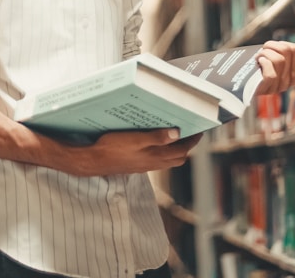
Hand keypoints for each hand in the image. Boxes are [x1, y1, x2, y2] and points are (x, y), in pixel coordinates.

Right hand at [58, 129, 202, 176]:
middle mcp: (153, 163)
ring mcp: (145, 165)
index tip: (199, 130)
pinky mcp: (137, 164)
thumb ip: (157, 138)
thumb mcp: (136, 139)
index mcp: (156, 156)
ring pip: (167, 159)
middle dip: (186, 145)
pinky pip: (156, 159)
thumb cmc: (113, 148)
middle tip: (189, 130)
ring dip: (174, 148)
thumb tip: (177, 133)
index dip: (192, 141)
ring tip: (174, 133)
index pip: (182, 150)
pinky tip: (154, 141)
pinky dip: (162, 151)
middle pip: (178, 157)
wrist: (94, 161)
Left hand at [255, 40, 294, 94]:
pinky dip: (263, 62)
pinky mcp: (266, 89)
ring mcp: (277, 87)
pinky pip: (271, 74)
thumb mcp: (277, 61)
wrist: (239, 84)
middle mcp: (288, 82)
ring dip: (265, 53)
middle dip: (272, 45)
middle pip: (288, 51)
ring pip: (279, 60)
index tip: (272, 48)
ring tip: (259, 56)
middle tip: (263, 50)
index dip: (282, 44)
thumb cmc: (259, 70)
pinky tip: (258, 62)